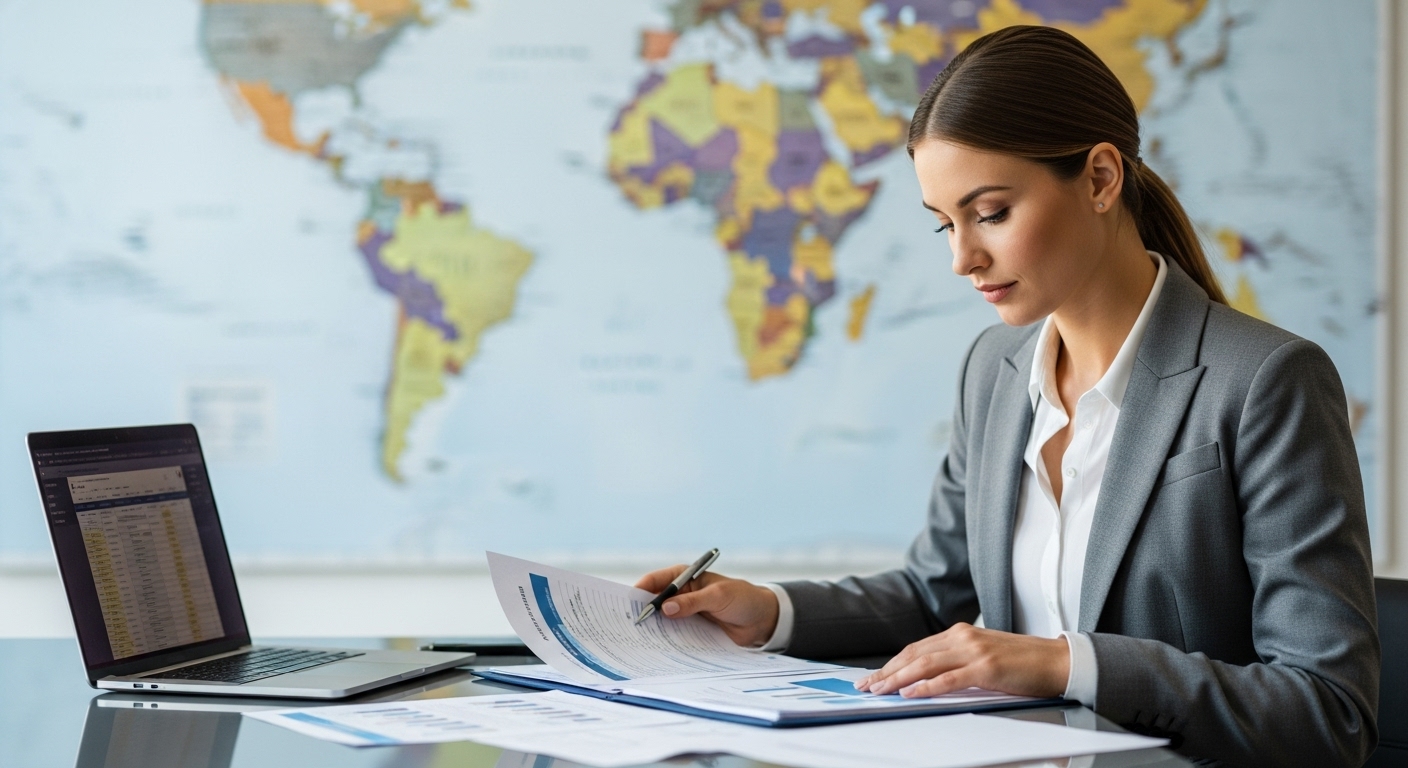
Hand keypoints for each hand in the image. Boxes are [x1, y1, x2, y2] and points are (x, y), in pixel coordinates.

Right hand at [634, 566, 779, 647]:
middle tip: (628, 629)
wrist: (761, 620)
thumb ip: (693, 602)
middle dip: (642, 613)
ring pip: (662, 620)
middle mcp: (681, 594)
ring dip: (653, 630)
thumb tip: (666, 608)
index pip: (655, 581)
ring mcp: (685, 612)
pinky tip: (658, 650)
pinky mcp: (691, 629)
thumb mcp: (719, 596)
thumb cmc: (743, 599)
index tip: (627, 607)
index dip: (639, 592)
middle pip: (654, 602)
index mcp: (684, 577)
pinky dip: (666, 640)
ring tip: (638, 643)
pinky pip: (674, 634)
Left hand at [855, 623, 1069, 698]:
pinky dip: (926, 687)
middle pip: (914, 655)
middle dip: (887, 671)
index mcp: (960, 632)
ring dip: (898, 679)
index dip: (892, 663)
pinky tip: (910, 693)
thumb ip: (957, 660)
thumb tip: (926, 678)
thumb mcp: (983, 655)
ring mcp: (974, 650)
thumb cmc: (1022, 663)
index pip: (916, 648)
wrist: (1057, 661)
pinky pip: (949, 679)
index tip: (874, 676)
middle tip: (866, 685)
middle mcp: (963, 636)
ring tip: (880, 690)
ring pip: (925, 665)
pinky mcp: (986, 668)